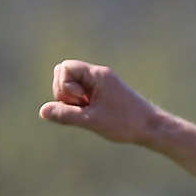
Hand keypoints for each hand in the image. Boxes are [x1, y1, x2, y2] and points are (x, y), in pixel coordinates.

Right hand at [39, 60, 160, 144]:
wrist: (152, 128)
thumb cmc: (126, 123)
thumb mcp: (92, 120)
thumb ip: (66, 115)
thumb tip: (43, 111)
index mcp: (98, 75)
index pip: (65, 67)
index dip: (64, 84)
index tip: (82, 99)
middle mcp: (98, 76)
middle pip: (63, 74)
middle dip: (64, 92)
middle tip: (82, 106)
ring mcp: (100, 85)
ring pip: (70, 85)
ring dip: (71, 100)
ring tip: (88, 112)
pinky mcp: (102, 95)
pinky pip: (80, 94)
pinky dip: (79, 105)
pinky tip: (92, 115)